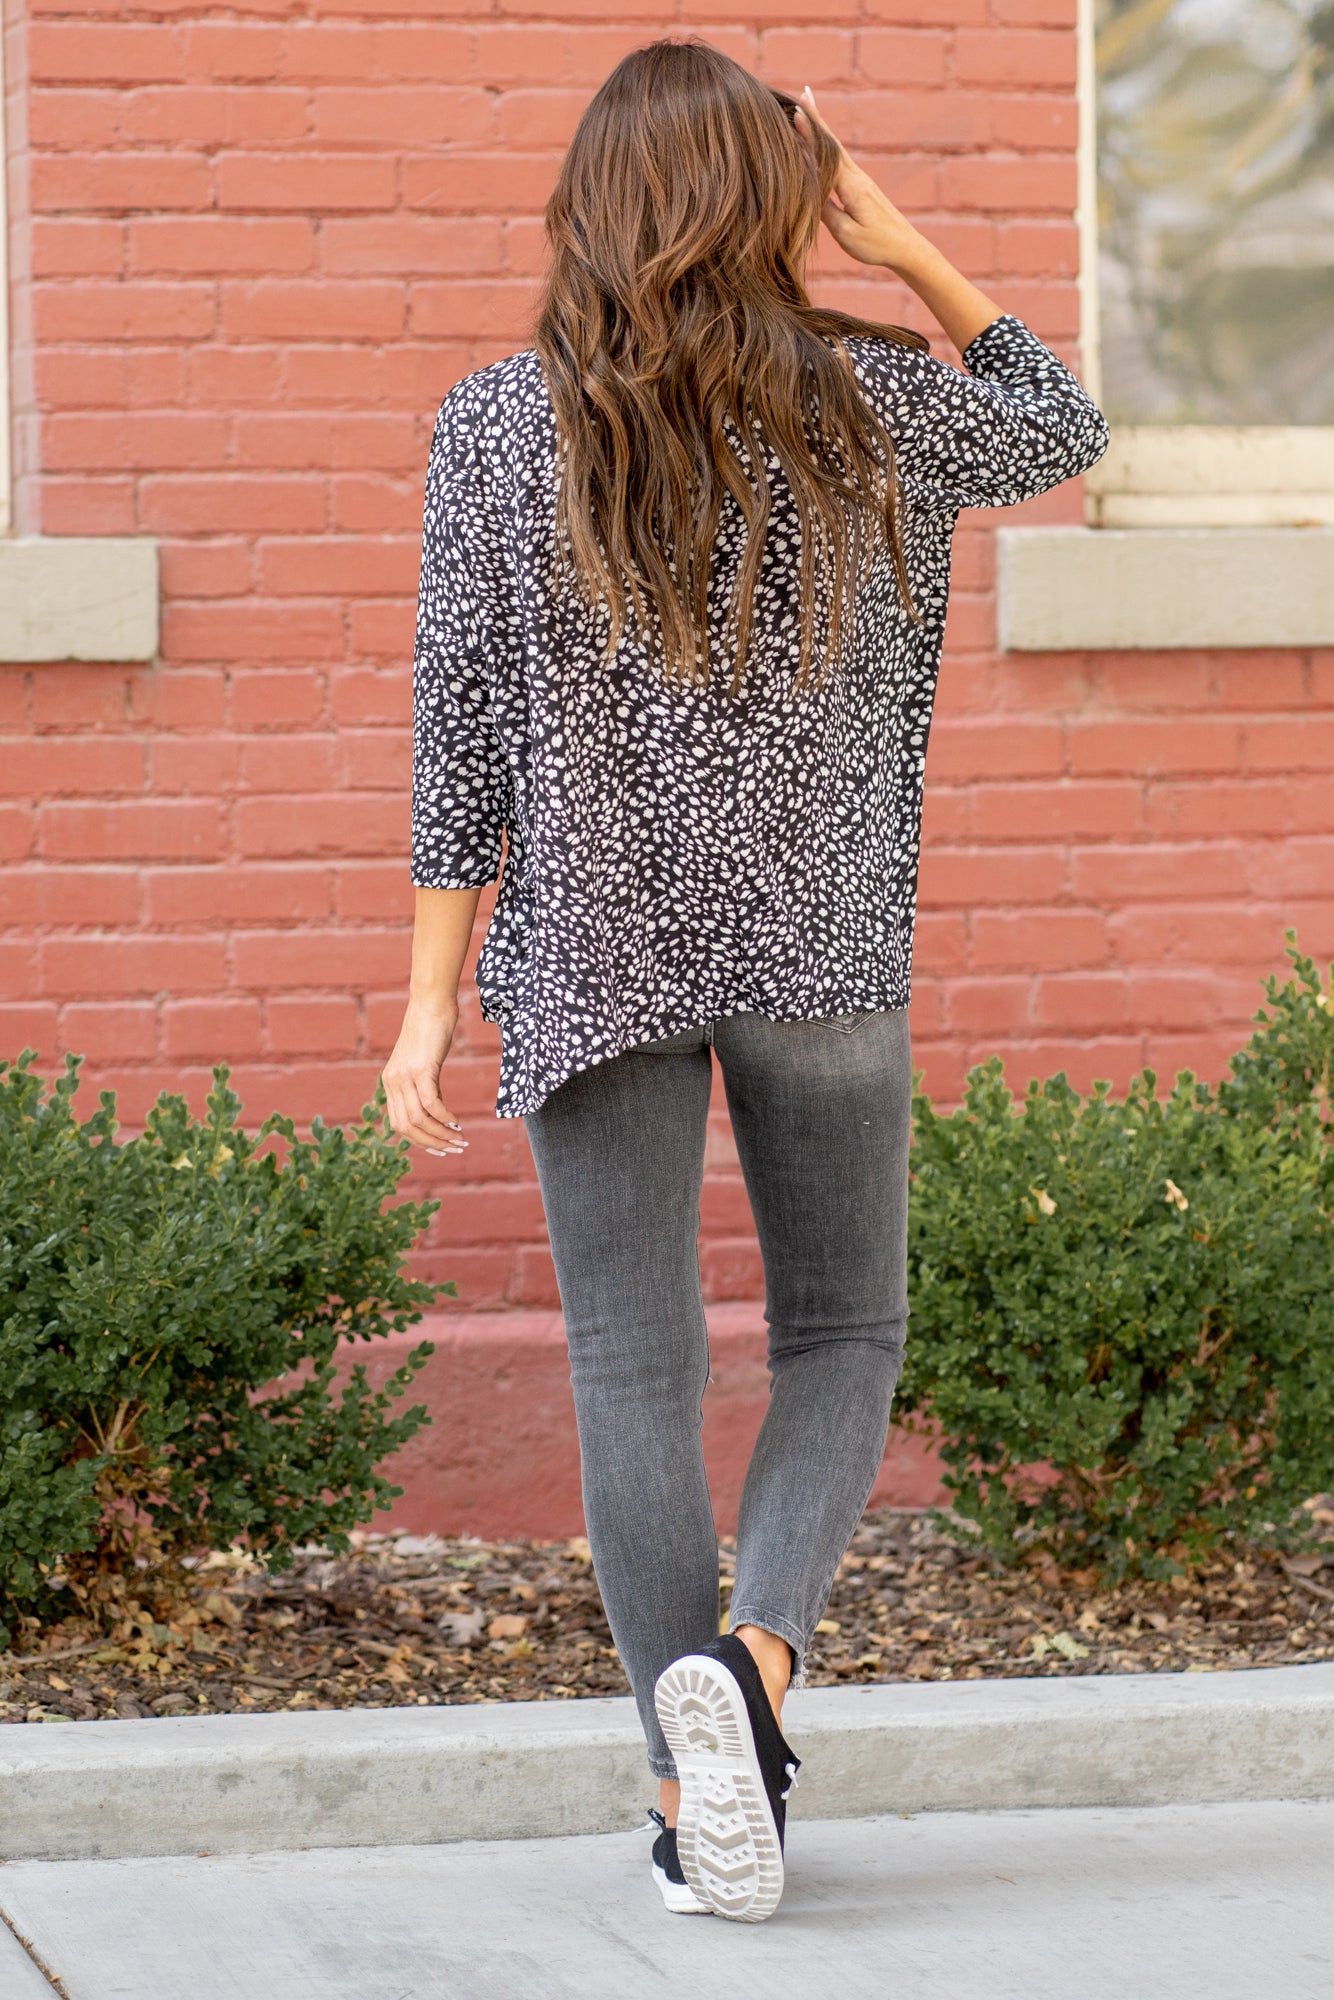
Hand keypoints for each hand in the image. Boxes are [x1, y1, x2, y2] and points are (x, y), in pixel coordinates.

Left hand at [383, 997, 467, 1154]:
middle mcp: (392, 1082)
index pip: (398, 1125)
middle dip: (431, 1144)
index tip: (441, 1148)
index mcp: (390, 1083)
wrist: (431, 1003)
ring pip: (418, 1119)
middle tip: (454, 1149)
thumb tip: (436, 1109)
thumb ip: (425, 1085)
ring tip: (460, 1139)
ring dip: (440, 1134)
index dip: (419, 1142)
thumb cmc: (431, 1030)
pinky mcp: (421, 1068)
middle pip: (406, 1128)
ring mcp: (404, 1075)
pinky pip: (431, 1103)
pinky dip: (444, 1117)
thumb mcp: (424, 1063)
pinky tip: (457, 1122)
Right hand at [794, 86, 928, 279]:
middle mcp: (857, 177)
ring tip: (809, 107)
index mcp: (852, 186)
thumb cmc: (876, 245)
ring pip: (836, 148)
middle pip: (832, 142)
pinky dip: (827, 145)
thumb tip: (809, 190)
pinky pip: (840, 160)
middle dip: (817, 119)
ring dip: (821, 128)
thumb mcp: (846, 233)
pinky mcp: (862, 186)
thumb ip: (826, 211)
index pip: (826, 155)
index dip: (811, 135)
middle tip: (803, 94)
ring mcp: (861, 179)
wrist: (906, 248)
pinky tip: (822, 140)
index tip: (797, 113)